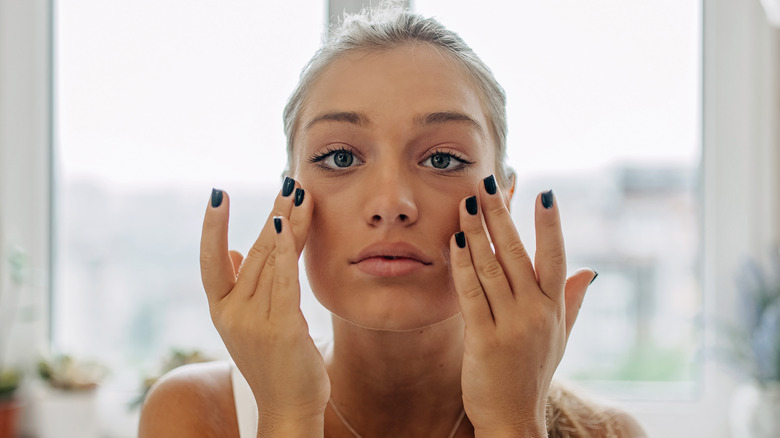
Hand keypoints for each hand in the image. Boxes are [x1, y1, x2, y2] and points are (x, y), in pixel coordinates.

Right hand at [200, 181, 329, 434]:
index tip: (217, 193)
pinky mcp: (281, 328)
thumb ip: (242, 286)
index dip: (212, 227)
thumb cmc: (274, 363)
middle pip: (255, 251)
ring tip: (299, 192)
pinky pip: (283, 279)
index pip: (211, 261)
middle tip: (288, 182)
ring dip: (287, 222)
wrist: (287, 408)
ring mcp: (255, 321)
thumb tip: (237, 250)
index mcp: (222, 310)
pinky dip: (285, 249)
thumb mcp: (250, 324)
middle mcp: (232, 313)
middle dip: (273, 213)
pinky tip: (288, 223)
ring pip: (272, 259)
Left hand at [450, 177, 594, 436]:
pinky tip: (454, 241)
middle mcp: (535, 313)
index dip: (551, 225)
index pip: (555, 257)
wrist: (514, 419)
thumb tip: (590, 271)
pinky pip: (470, 293)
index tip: (545, 193)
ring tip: (466, 203)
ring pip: (491, 267)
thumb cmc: (533, 374)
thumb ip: (572, 302)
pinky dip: (462, 265)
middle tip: (488, 183)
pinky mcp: (484, 340)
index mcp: (554, 309)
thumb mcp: (560, 338)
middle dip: (501, 215)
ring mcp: (510, 326)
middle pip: (517, 253)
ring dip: (477, 231)